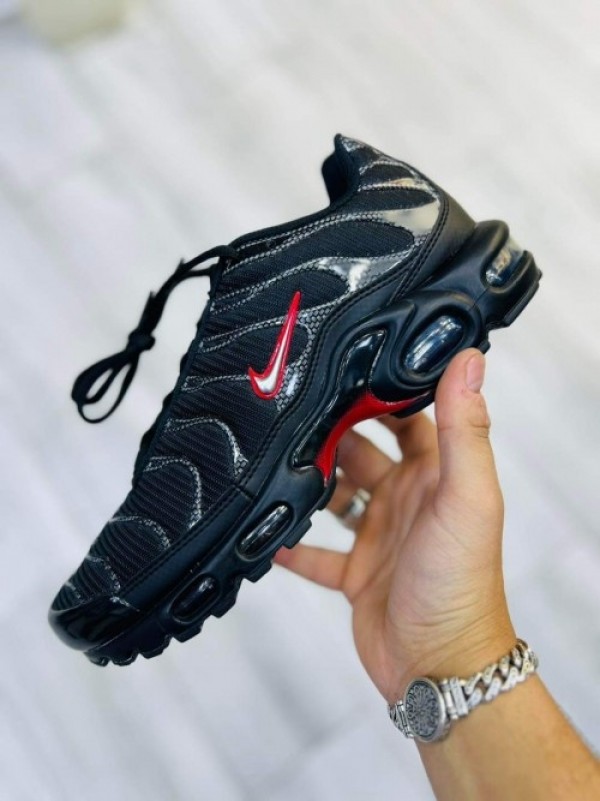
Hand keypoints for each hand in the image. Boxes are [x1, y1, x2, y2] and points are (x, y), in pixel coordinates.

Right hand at [275, 349, 515, 702]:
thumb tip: (470, 357)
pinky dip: (292, 542)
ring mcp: (378, 536)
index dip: (382, 391)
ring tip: (270, 460)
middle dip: (332, 431)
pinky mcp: (355, 573)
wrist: (439, 666)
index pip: (409, 416)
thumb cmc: (461, 582)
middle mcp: (406, 499)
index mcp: (436, 475)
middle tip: (291, 409)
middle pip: (362, 450)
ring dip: (308, 481)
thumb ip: (465, 429)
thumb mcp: (464, 496)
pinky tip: (261, 529)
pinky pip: (315, 552)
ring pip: (335, 496)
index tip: (347, 363)